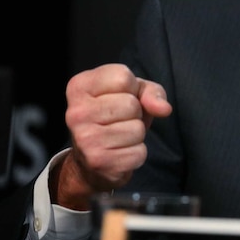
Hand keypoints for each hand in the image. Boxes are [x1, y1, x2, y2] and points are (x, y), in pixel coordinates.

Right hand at [51, 63, 172, 209]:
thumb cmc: (115, 115)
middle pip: (131, 104)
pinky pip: (138, 152)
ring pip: (137, 129)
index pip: (123, 77)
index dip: (132, 88)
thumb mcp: (134, 92)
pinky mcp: (97, 162)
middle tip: (119, 120)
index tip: (118, 96)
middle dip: (135, 113)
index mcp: (79, 86)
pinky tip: (119, 151)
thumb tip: (164, 109)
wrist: (92, 158)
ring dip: (136, 133)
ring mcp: (84, 139)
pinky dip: (136, 153)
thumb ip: (151, 92)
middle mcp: (75, 112)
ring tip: (119, 135)